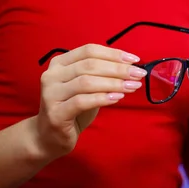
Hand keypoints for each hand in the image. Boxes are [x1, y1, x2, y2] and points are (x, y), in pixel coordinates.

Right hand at [36, 43, 146, 158]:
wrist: (50, 137)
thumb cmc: (72, 110)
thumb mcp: (86, 88)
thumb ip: (101, 75)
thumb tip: (130, 67)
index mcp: (59, 63)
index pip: (89, 50)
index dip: (113, 53)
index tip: (134, 59)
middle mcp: (52, 75)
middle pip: (90, 65)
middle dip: (118, 68)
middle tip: (138, 74)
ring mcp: (51, 94)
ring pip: (87, 82)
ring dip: (114, 83)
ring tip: (132, 86)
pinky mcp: (56, 113)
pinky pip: (82, 101)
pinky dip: (102, 98)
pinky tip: (117, 98)